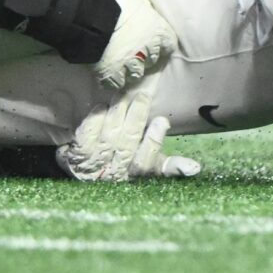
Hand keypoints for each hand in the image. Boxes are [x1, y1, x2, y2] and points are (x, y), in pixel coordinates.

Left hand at [56, 82, 201, 181]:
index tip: (161, 121)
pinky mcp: (76, 154)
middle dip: (136, 118)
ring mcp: (94, 165)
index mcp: (134, 177)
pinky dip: (95, 119)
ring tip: (124, 94)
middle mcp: (114, 174)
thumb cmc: (125, 164)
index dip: (152, 143)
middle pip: (126, 145)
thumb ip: (170, 166)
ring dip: (117, 113)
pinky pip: (86, 135)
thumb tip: (196, 168)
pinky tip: (102, 105)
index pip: (145, 165)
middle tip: (143, 96)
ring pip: (108, 137)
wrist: (85, 171)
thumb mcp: (149, 167)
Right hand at [93, 0, 175, 89]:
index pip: (168, 43)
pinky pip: (115, 83)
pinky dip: (113, 80)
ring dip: (130, 70)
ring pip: (135, 74)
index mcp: (155, 29)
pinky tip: (108, 74)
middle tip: (135, 51)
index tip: (155, 42)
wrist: (87, 15)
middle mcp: (146, 49)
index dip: (161, 43)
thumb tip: (142, 6)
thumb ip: (141, 3)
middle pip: (152, 60)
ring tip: (122, 65)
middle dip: (145, 56)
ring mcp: (128, 64)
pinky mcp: (110, 73)